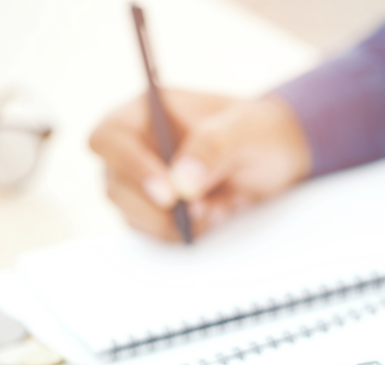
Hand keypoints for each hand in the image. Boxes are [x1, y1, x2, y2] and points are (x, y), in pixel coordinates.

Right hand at [89, 90, 310, 240]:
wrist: (275, 157)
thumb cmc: (258, 131)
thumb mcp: (246, 130)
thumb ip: (213, 146)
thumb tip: (181, 182)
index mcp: (148, 112)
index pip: (110, 138)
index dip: (129, 167)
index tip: (167, 192)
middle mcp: (137, 147)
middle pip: (115, 184)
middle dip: (155, 207)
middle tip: (199, 210)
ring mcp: (143, 181)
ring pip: (131, 214)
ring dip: (170, 224)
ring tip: (215, 211)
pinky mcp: (156, 210)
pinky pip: (153, 231)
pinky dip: (181, 233)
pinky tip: (213, 217)